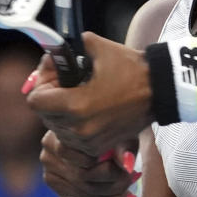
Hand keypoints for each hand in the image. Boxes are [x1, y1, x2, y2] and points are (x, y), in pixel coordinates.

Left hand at [25, 31, 153, 156]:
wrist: (161, 90)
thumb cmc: (131, 68)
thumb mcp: (97, 48)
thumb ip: (68, 49)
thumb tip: (53, 50)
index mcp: (75, 105)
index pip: (35, 101)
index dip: (41, 84)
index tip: (55, 75)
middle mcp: (79, 128)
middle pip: (44, 115)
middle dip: (50, 96)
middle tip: (65, 81)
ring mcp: (89, 141)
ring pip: (56, 128)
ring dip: (60, 112)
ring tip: (77, 94)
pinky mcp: (98, 147)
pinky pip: (71, 138)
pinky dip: (72, 125)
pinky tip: (85, 109)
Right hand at [39, 131, 139, 196]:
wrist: (91, 134)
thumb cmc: (109, 131)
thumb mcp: (121, 134)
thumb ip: (124, 147)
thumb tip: (128, 166)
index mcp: (62, 131)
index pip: (85, 159)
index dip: (110, 169)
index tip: (132, 169)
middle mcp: (48, 148)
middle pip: (82, 176)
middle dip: (114, 183)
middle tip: (135, 179)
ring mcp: (47, 166)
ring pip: (82, 189)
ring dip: (111, 194)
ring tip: (132, 189)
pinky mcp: (51, 180)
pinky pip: (77, 196)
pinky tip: (122, 196)